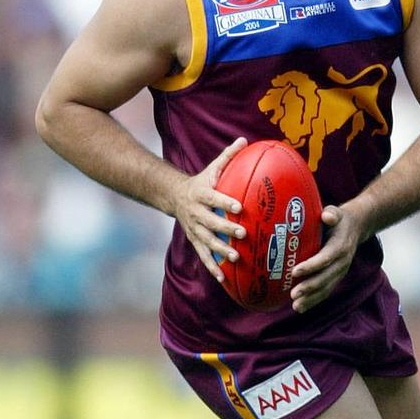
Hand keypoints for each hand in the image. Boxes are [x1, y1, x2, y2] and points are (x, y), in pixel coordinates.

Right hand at [173, 137, 247, 282]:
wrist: (174, 196)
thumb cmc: (201, 181)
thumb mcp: (212, 168)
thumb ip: (228, 156)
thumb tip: (245, 140)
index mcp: (202, 194)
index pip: (214, 198)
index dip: (225, 202)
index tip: (238, 206)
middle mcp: (196, 213)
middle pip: (211, 222)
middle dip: (226, 228)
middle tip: (243, 233)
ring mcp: (194, 229)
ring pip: (207, 241)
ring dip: (220, 250)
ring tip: (235, 257)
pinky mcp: (194, 240)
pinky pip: (203, 256)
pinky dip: (212, 267)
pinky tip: (223, 279)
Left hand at [289, 204, 362, 313]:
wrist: (355, 228)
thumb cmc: (339, 219)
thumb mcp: (336, 212)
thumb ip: (331, 214)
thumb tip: (327, 216)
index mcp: (340, 246)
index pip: (325, 258)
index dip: (311, 266)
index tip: (295, 271)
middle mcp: (342, 262)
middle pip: (325, 277)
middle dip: (309, 287)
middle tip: (293, 294)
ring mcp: (340, 272)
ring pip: (326, 288)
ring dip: (311, 298)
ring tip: (296, 305)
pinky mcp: (336, 277)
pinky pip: (325, 291)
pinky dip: (314, 301)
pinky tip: (300, 308)